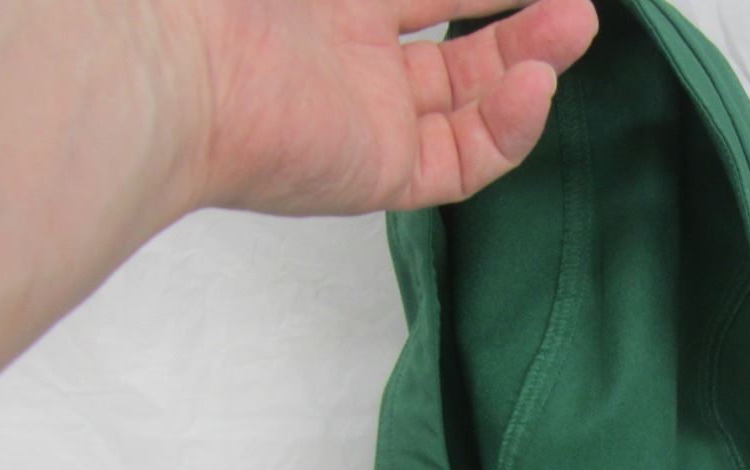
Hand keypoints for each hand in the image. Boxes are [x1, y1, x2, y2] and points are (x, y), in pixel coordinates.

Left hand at [168, 0, 599, 215]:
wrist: (172, 58)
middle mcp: (348, 55)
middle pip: (458, 43)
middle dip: (521, 17)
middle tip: (575, 3)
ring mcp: (367, 118)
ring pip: (471, 100)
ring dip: (530, 64)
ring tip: (576, 27)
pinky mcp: (380, 173)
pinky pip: (465, 159)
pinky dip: (509, 126)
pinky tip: (536, 85)